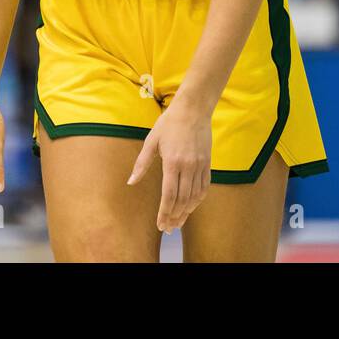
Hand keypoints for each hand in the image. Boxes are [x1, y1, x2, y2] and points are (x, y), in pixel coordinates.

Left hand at [126, 99, 212, 233]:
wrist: (193, 109)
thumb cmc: (169, 123)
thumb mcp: (151, 141)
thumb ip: (142, 164)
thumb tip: (130, 182)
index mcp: (172, 162)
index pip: (169, 195)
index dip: (164, 213)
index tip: (160, 225)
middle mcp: (188, 166)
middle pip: (182, 200)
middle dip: (174, 217)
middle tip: (168, 229)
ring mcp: (200, 165)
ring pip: (194, 196)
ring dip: (186, 212)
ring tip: (178, 222)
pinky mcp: (208, 163)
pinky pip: (204, 187)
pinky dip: (198, 200)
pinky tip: (191, 207)